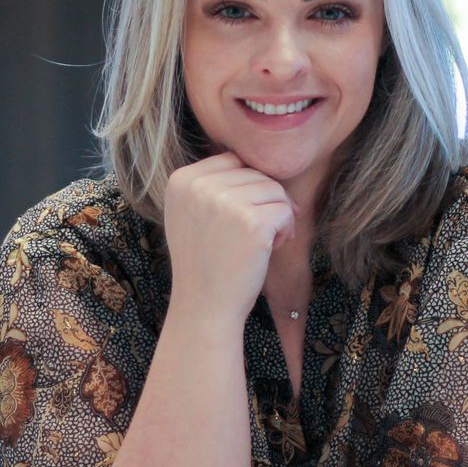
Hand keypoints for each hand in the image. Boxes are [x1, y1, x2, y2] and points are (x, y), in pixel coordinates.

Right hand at [162, 152, 295, 319]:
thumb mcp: (189, 214)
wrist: (203, 307)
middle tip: (258, 233)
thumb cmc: (203, 263)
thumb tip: (251, 159)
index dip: (246, 187)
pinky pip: (285, 209)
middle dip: (264, 201)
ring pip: (274, 189)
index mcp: (181, 180)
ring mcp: (225, 202)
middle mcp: (199, 186)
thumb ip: (209, 185)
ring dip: (277, 214)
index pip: (232, 161)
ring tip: (265, 241)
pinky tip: (272, 247)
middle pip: (255, 173)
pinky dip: (287, 229)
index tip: (242, 216)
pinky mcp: (251, 221)